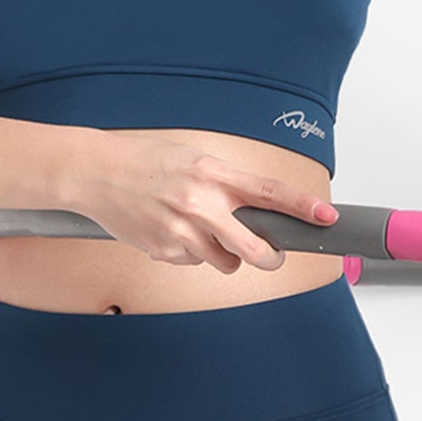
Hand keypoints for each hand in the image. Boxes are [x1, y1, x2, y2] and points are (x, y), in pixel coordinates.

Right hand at [67, 135, 339, 274]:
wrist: (94, 172)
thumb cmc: (143, 160)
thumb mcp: (191, 157)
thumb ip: (224, 181)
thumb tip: (255, 206)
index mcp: (213, 174)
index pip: (269, 193)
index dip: (302, 208)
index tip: (326, 218)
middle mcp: (201, 204)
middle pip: (255, 249)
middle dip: (270, 258)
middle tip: (271, 255)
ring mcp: (182, 231)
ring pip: (225, 262)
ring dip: (224, 255)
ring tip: (202, 231)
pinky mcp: (164, 250)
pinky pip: (193, 263)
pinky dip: (190, 253)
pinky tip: (171, 231)